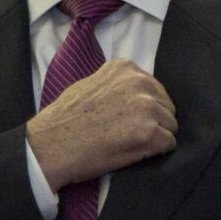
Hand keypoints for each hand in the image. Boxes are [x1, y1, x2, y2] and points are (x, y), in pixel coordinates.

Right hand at [26, 60, 176, 190]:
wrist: (50, 145)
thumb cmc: (66, 119)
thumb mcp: (91, 84)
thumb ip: (117, 84)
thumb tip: (138, 92)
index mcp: (125, 68)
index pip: (154, 89)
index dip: (143, 107)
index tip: (126, 117)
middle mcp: (140, 83)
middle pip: (166, 106)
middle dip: (153, 121)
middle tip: (127, 132)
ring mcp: (146, 107)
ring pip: (170, 125)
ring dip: (155, 136)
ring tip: (127, 141)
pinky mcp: (150, 132)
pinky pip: (169, 144)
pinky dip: (156, 151)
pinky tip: (133, 151)